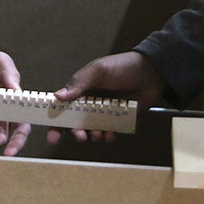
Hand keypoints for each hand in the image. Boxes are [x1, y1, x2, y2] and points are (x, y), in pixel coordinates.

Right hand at [47, 51, 166, 144]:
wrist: (151, 73)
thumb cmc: (122, 67)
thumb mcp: (98, 71)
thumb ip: (79, 83)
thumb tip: (58, 96)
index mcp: (80, 90)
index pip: (62, 107)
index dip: (55, 122)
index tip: (52, 136)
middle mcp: (89, 103)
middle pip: (75, 123)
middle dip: (75, 133)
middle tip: (80, 136)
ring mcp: (104, 113)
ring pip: (91, 130)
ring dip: (92, 135)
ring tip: (98, 134)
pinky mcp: (118, 120)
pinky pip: (109, 133)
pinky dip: (107, 136)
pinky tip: (110, 134)